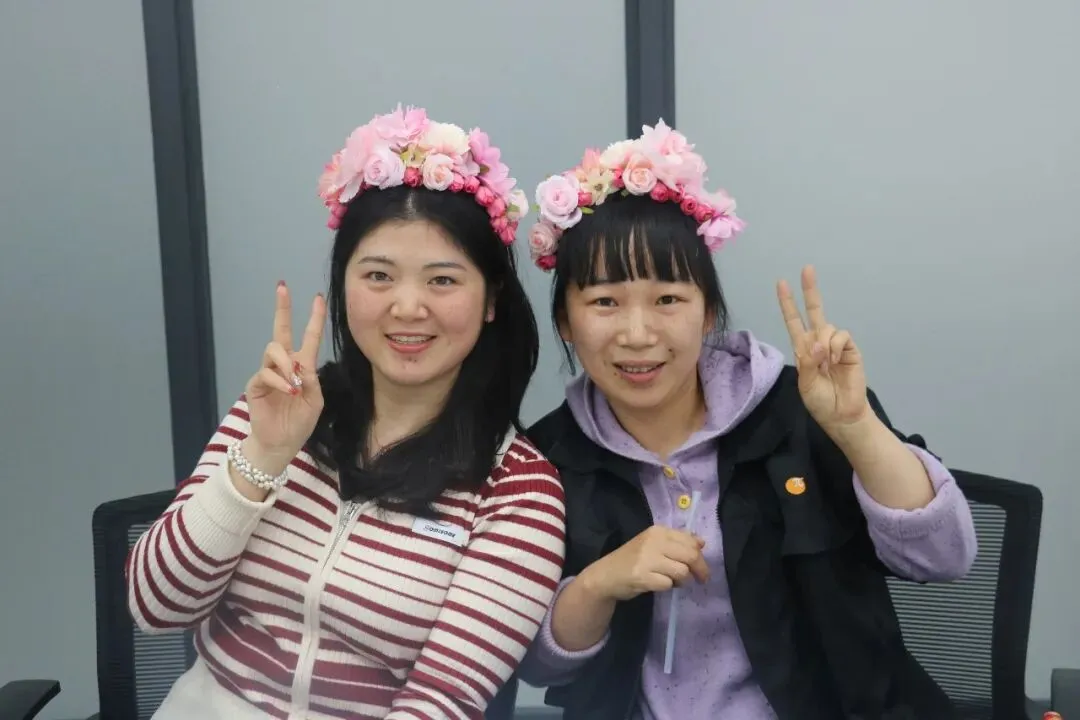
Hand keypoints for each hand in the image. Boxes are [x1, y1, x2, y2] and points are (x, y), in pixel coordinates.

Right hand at [243, 281, 326, 473]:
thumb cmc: (300, 422)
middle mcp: (284, 364)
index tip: (318, 298)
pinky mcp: (255, 384)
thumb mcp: (315, 400)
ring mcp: (268, 373)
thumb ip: (311, 380)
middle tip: (282, 287)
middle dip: (282, 308)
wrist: (281, 443)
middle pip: (280, 331)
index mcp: (302, 366)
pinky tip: (289, 391)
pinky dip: (279, 380)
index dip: (314, 318)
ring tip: (295, 382)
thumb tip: (299, 364)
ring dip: (286, 362)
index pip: (308, 337)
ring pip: (273, 350)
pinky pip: (266, 372)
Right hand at [581, 526, 708, 601]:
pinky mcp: (643, 576)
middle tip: (701, 580)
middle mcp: (653, 541)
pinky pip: (668, 584)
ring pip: (682, 571)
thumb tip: (701, 542)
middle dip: (700, 570)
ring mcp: (647, 559)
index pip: (690, 541)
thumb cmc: (631, 559)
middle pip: (690, 556)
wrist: (605, 575)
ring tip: (671, 581)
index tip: (701, 567)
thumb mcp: (654, 545)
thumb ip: (677, 542)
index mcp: (658, 531)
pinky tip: (658, 584)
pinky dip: (667, 587)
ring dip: (681, 580)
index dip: (700, 556)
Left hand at [776, 265, 870, 432]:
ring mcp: (835, 345)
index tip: (781, 284)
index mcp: (803, 349)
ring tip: (826, 365)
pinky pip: (841, 336)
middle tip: (807, 269)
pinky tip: (835, 361)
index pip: (794, 322)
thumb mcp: (806, 384)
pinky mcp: (850, 349)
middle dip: (810, 290)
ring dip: (824, 344)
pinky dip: (835, 347)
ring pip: (827, 327)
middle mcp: (818, 342)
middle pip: (814, 311)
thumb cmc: (820, 401)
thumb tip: (818, 342)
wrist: (841, 414)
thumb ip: (808, 363)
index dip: (788, 304)